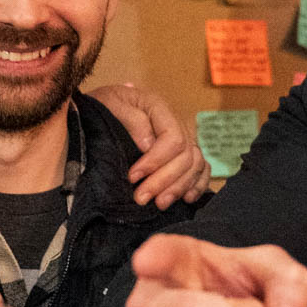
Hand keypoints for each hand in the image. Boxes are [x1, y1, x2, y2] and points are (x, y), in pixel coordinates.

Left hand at [89, 81, 212, 207]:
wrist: (104, 106)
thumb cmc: (106, 104)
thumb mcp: (111, 102)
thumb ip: (131, 119)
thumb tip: (148, 145)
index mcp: (160, 108)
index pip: (173, 139)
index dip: (155, 161)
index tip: (132, 177)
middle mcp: (177, 123)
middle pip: (185, 156)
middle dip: (164, 181)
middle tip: (141, 198)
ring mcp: (184, 137)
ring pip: (195, 165)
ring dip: (179, 187)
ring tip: (159, 204)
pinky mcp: (184, 152)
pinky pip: (202, 168)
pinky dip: (197, 184)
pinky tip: (186, 199)